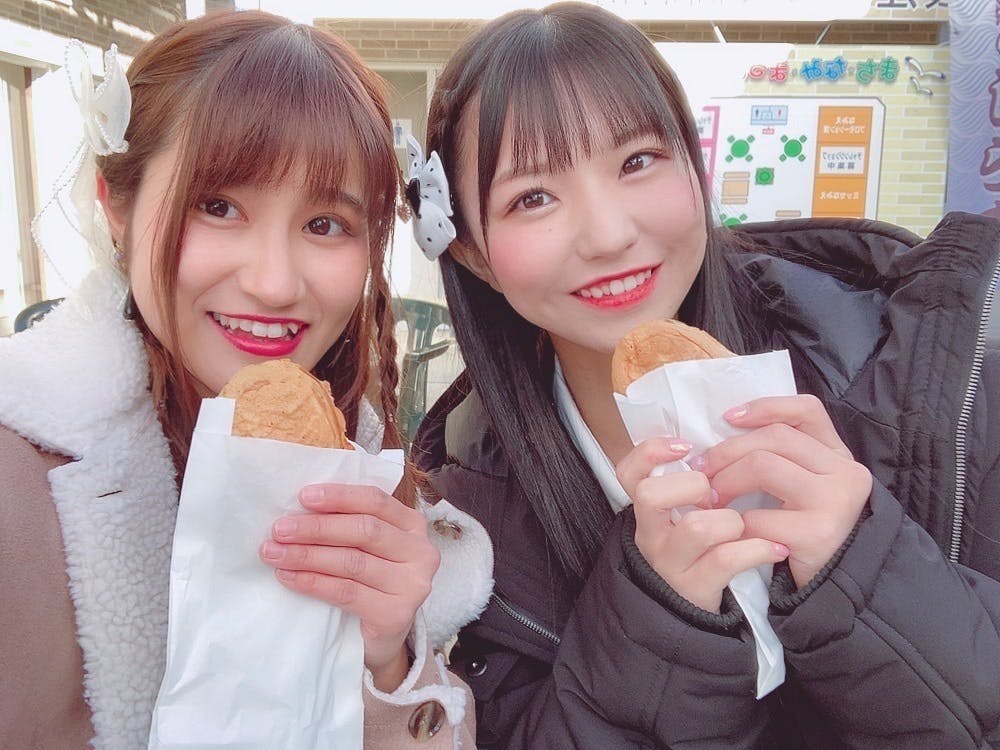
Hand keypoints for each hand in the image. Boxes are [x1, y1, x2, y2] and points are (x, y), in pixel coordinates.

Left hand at [259, 484, 440, 690]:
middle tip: (279, 530)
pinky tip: (289, 577)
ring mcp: (412, 585)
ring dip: (307, 556)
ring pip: (352, 562)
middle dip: (316, 528)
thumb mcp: (368, 548)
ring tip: (274, 553)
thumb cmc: (369, 583)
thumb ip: (349, 524)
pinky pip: (347, 592)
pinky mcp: (396, 614)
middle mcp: (421, 552)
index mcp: (413, 525)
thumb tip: (299, 508)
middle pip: (364, 530)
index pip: (376, 501)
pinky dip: (313, 583)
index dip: (339, 497)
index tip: (303, 497)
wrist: (382, 641)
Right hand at [616, 437, 790, 612]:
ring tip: (745, 526)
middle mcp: (650, 535)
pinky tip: (775, 547)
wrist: (699, 616)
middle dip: (692, 486)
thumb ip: (693, 485)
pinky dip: (757, 549)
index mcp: (649, 511)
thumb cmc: (702, 552)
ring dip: (731, 521)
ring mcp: (670, 563)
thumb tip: (723, 444)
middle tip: (715, 496)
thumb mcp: (687, 516)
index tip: (685, 446)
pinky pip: (726, 559)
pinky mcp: (694, 588)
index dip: (650, 452)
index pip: (628, 472)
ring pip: (696, 526)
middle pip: (650, 495)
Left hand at [695, 395, 871, 587]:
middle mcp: (845, 472)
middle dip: (728, 451)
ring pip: (763, 466)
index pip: (807, 410)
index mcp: (839, 455)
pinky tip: (730, 531)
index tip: (728, 417)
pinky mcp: (818, 533)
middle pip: (774, 438)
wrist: (836, 583)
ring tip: (711, 498)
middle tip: (702, 470)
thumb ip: (783, 456)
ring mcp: (835, 501)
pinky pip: (760, 517)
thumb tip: (726, 427)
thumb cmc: (809, 528)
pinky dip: (737, 523)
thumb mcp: (805, 485)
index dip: (766, 407)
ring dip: (726, 481)